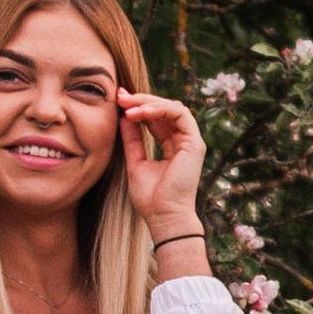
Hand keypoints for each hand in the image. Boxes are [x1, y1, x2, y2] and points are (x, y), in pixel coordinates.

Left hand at [117, 88, 205, 238]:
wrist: (163, 217)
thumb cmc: (150, 198)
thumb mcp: (135, 162)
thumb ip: (132, 140)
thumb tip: (124, 116)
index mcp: (171, 146)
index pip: (156, 118)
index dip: (138, 106)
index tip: (117, 101)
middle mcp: (183, 141)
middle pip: (164, 109)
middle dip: (141, 100)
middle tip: (120, 96)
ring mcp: (191, 142)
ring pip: (173, 107)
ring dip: (149, 103)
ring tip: (128, 107)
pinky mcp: (195, 144)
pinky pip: (180, 114)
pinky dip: (160, 109)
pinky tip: (141, 113)